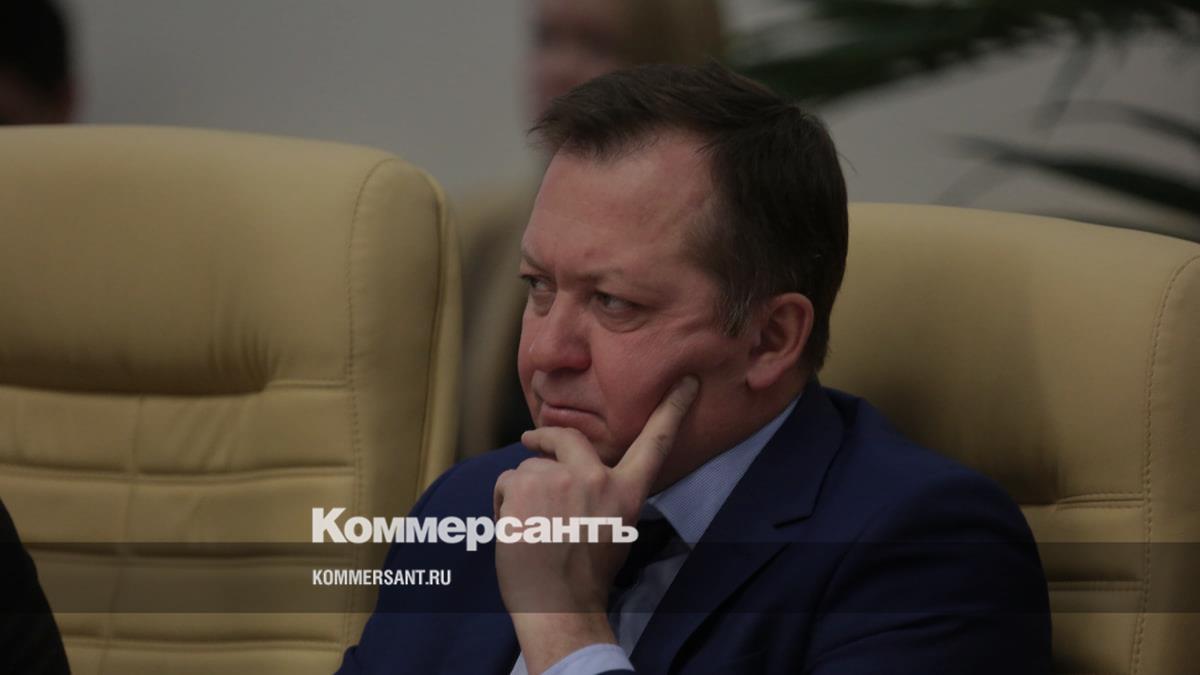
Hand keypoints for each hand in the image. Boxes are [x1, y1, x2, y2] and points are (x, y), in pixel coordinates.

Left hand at [493, 375, 698, 673]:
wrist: (556, 604)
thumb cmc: (584, 577)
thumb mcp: (615, 531)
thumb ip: (604, 496)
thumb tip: (578, 476)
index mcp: (626, 493)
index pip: (655, 443)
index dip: (673, 408)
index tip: (687, 381)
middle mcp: (596, 479)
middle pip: (567, 438)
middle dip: (546, 435)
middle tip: (530, 438)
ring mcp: (559, 479)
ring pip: (530, 467)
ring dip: (522, 490)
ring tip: (528, 527)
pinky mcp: (525, 484)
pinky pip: (507, 481)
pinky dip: (504, 502)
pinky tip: (514, 528)